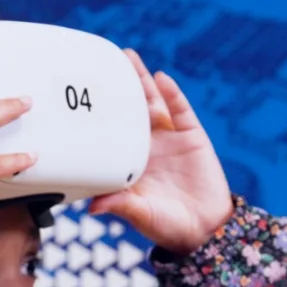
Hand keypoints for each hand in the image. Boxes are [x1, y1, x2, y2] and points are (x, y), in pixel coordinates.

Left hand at [87, 49, 233, 254]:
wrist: (205, 229)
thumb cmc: (167, 225)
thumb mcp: (139, 214)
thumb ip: (119, 205)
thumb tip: (92, 208)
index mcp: (128, 161)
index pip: (110, 132)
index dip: (98, 114)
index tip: (81, 95)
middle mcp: (146, 146)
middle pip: (129, 109)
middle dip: (118, 86)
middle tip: (104, 61)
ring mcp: (169, 139)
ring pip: (153, 103)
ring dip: (142, 81)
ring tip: (129, 58)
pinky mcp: (191, 136)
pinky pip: (181, 111)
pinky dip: (172, 94)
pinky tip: (162, 79)